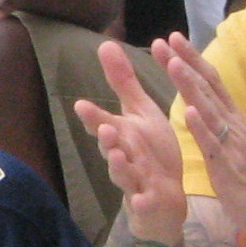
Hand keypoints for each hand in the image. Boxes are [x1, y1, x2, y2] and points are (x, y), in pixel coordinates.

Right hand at [71, 38, 187, 241]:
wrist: (164, 197)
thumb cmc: (149, 151)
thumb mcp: (139, 113)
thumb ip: (122, 82)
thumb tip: (105, 44)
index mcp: (122, 134)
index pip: (103, 123)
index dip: (93, 116)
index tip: (81, 105)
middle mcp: (123, 157)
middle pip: (109, 148)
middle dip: (104, 138)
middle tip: (103, 127)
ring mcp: (134, 181)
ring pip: (122, 174)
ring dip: (118, 166)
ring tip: (115, 156)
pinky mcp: (148, 201)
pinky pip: (143, 202)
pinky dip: (141, 202)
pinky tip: (140, 200)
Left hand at [155, 32, 245, 245]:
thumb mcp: (238, 148)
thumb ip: (223, 129)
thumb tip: (208, 111)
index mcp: (233, 121)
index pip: (211, 83)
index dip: (192, 60)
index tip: (173, 40)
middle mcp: (233, 126)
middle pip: (207, 87)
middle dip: (184, 62)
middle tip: (163, 39)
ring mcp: (231, 145)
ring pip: (208, 109)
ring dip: (189, 85)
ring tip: (172, 62)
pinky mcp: (229, 167)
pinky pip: (214, 145)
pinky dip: (202, 128)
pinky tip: (189, 111)